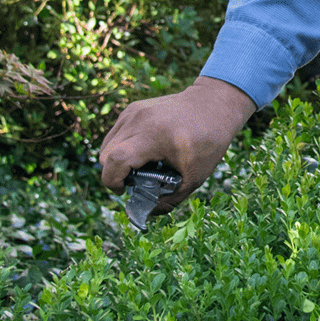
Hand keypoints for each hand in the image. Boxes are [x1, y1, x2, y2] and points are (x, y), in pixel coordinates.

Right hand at [97, 76, 255, 212]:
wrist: (212, 106)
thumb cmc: (208, 142)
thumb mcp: (194, 177)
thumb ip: (169, 200)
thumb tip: (146, 214)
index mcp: (155, 136)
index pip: (116, 159)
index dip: (113, 181)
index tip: (125, 190)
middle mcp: (139, 120)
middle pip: (106, 154)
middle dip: (115, 174)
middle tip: (137, 181)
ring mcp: (133, 112)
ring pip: (107, 144)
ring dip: (116, 161)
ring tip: (141, 166)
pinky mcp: (132, 109)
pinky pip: (115, 134)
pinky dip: (121, 148)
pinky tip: (142, 152)